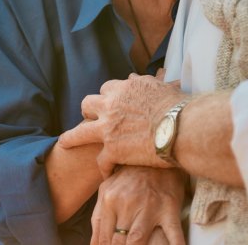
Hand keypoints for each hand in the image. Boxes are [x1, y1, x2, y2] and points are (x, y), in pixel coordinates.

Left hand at [58, 73, 186, 176]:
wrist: (182, 127)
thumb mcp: (159, 86)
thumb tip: (133, 76)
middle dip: (88, 112)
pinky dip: (104, 168)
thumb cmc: (178, 107)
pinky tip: (107, 173)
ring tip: (65, 143)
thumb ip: (143, 82)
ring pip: (80, 132)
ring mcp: (109, 128)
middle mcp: (111, 105)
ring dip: (72, 138)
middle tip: (91, 120)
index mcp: (124, 88)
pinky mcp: (112, 150)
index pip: (106, 88)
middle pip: (87, 104)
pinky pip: (100, 161)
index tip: (110, 105)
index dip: (108, 97)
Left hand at [91, 166, 186, 244]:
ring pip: (136, 241)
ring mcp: (149, 206)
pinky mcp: (168, 208)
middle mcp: (126, 203)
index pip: (102, 237)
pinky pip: (172, 234)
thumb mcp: (107, 188)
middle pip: (118, 242)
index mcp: (109, 199)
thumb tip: (95, 244)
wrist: (155, 149)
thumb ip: (99, 217)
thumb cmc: (130, 174)